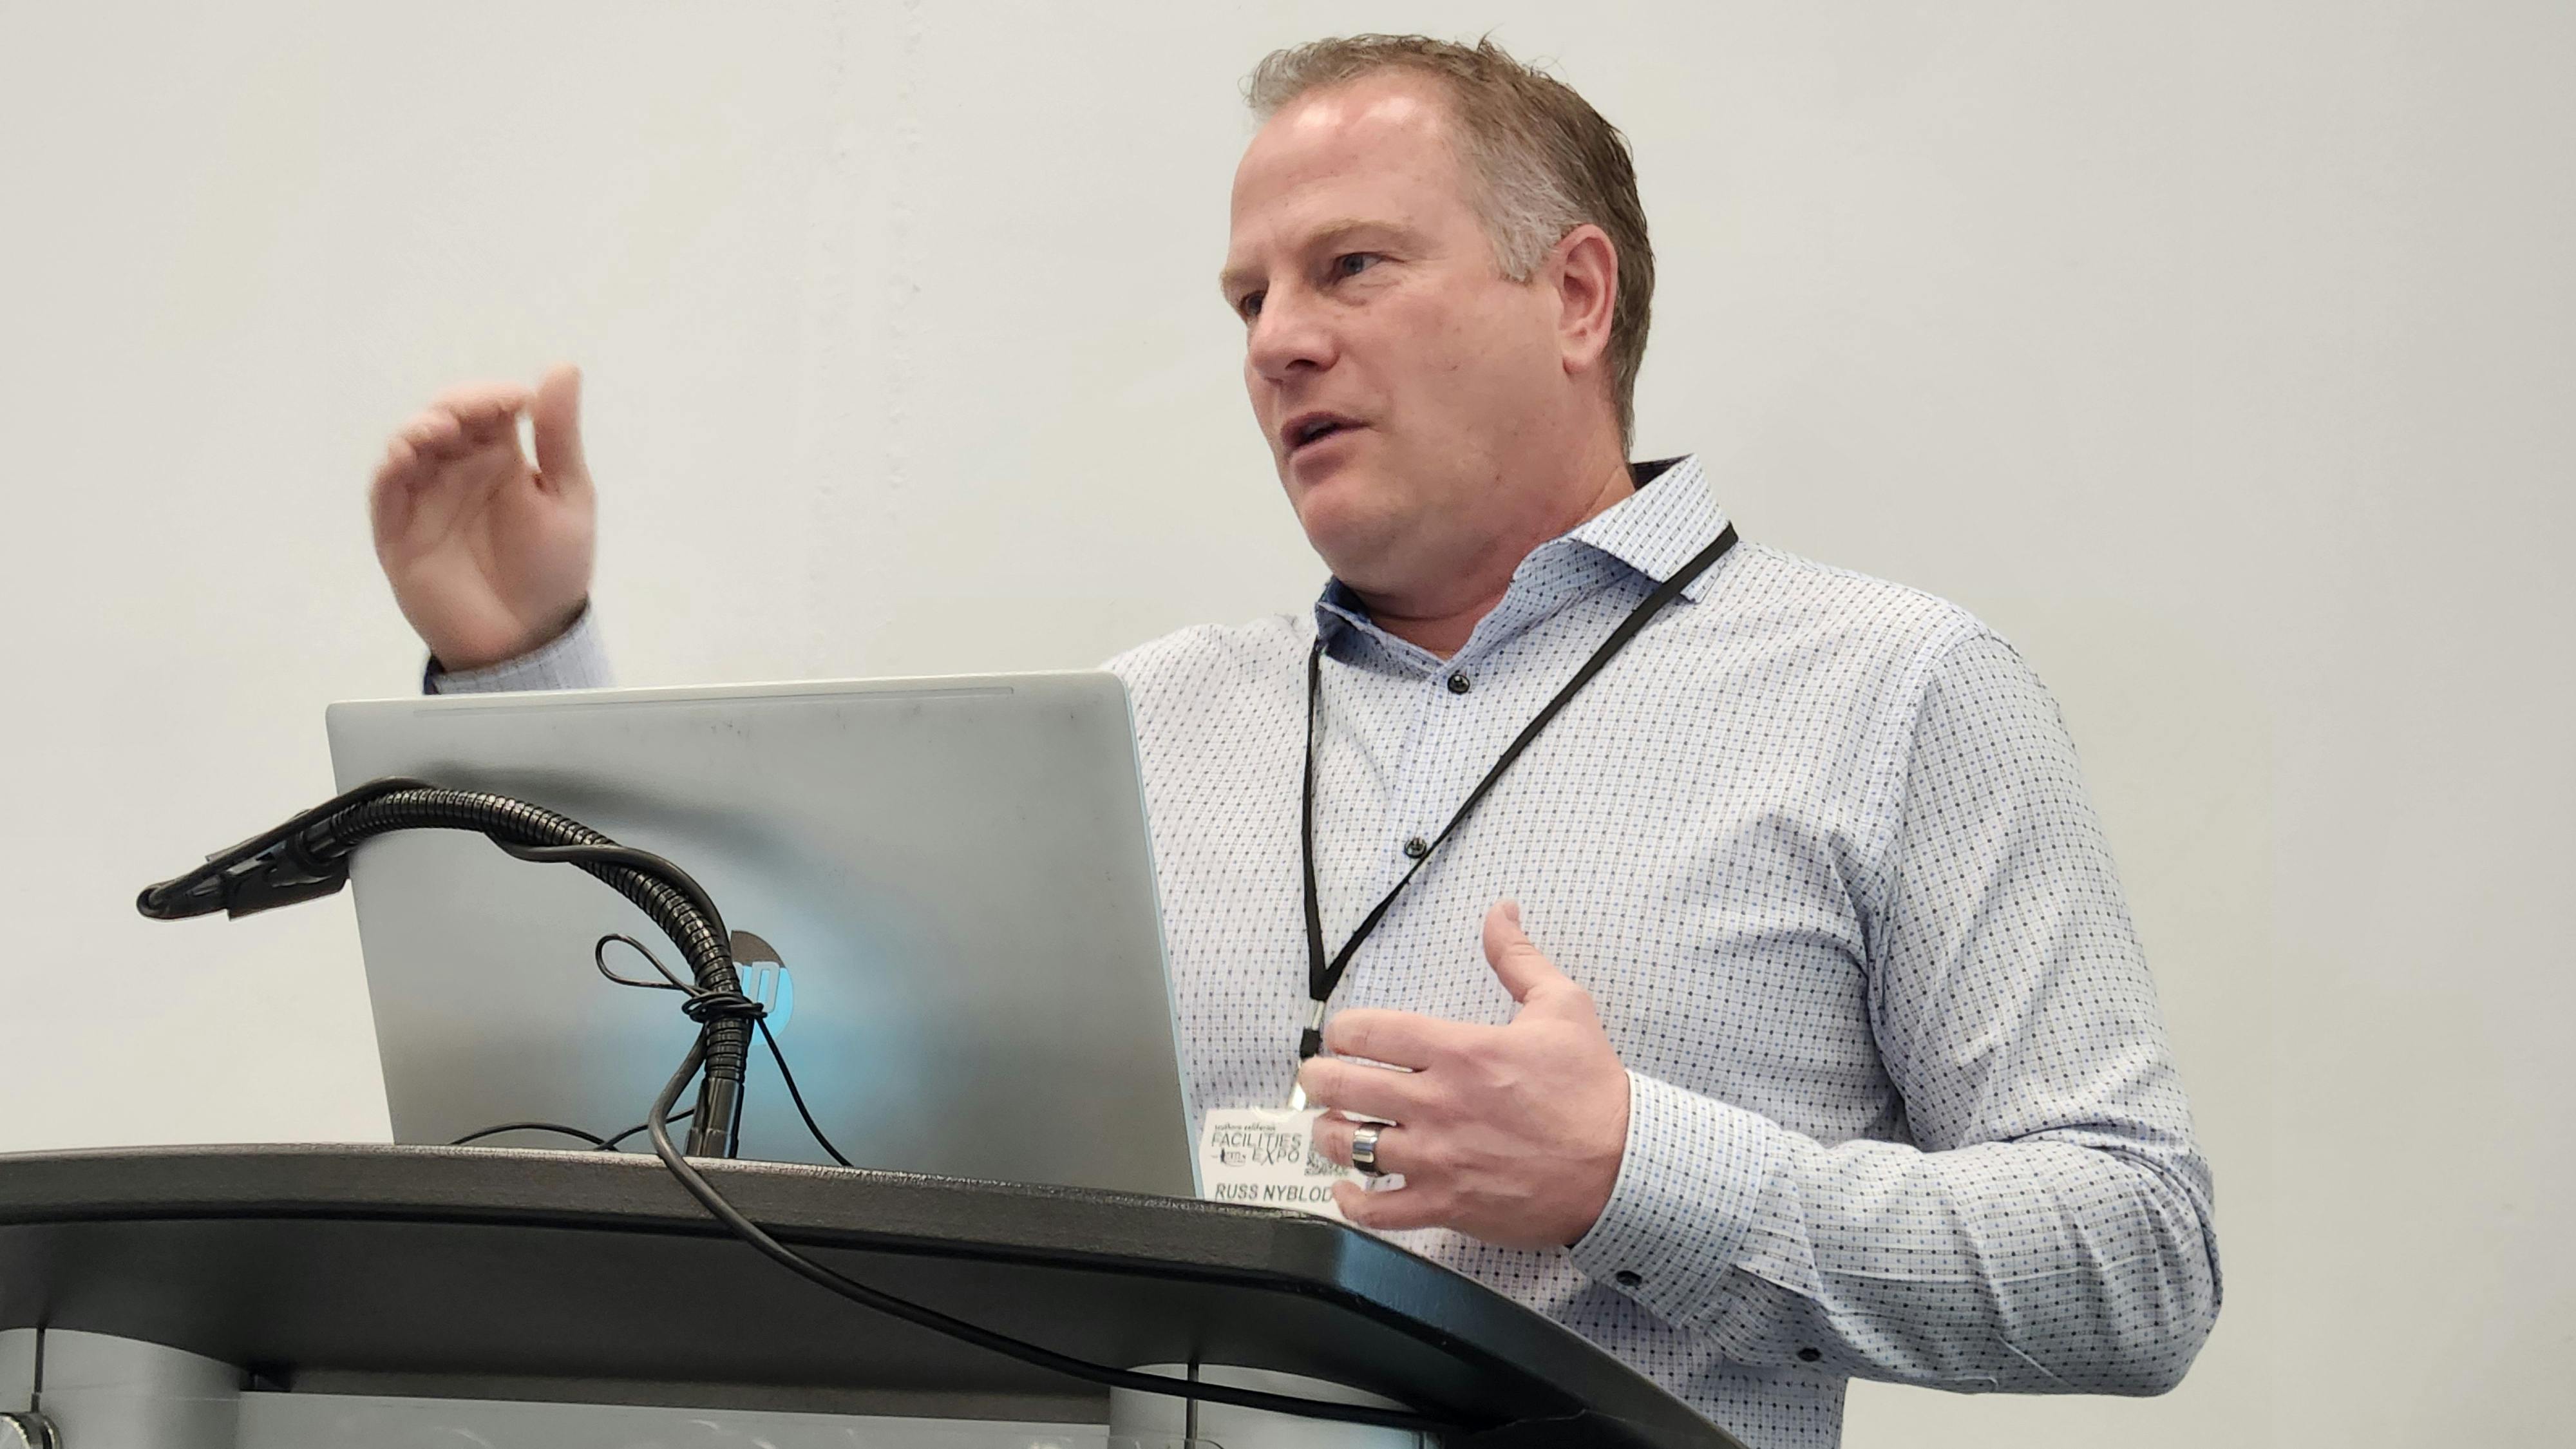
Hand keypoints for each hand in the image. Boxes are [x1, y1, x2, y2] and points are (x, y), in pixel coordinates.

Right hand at [369, 363, 595, 670]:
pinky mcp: (398, 531)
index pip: (486, 409)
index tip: (517, 400)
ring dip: (419, 429)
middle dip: (456, 407)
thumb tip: (563, 368)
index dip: (493, 397)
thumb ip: (560, 436)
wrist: (528, 637)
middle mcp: (456, 469)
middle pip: (443, 419)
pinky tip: (407, 456)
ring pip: (408, 447)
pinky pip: (386, 492)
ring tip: (440, 428)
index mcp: (499, 457)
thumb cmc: (552, 568)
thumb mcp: (568, 497)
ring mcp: (424, 498)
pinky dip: (391, 469)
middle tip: (473, 412)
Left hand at [1298, 900, 1630, 1249]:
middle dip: (1318, 1077)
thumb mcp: (1563, 1006)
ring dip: (1328, 1133)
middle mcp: (1437, 1103)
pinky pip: (1376, 1210)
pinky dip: (1351, 1201)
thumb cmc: (1593, 1091)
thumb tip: (1501, 912)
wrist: (1624, 1167)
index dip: (1341, 1030)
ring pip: (1348, 1145)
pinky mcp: (1447, 1204)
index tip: (1342, 1035)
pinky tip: (1347, 1190)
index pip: (1367, 1031)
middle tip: (1318, 1077)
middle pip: (1342, 1085)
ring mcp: (1437, 1158)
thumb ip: (1518, 957)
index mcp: (1459, 1051)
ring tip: (1330, 1126)